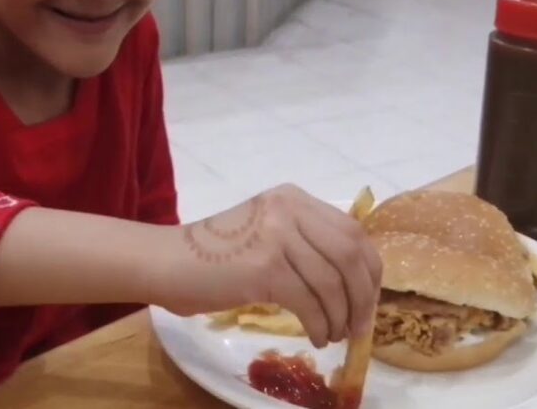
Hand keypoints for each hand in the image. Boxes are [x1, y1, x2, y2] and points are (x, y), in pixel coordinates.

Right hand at [156, 184, 382, 347]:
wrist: (166, 262)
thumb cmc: (214, 256)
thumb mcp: (266, 232)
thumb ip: (304, 242)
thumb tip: (352, 283)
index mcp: (294, 198)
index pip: (353, 232)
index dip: (370, 270)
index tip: (368, 300)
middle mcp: (289, 209)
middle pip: (351, 255)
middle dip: (363, 296)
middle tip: (359, 326)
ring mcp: (276, 236)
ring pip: (332, 283)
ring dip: (341, 317)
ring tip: (334, 335)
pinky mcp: (265, 267)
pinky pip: (309, 302)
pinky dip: (320, 325)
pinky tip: (317, 337)